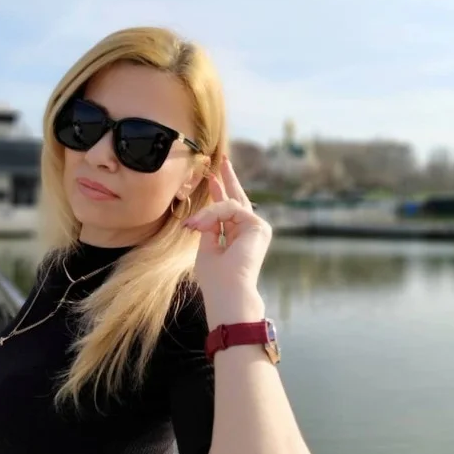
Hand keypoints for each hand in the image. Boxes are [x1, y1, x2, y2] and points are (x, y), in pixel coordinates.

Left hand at [183, 156, 270, 323]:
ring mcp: (256, 228)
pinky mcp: (259, 227)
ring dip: (207, 214)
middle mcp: (249, 232)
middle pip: (239, 199)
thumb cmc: (215, 279)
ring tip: (193, 227)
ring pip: (228, 205)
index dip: (219, 195)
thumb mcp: (207, 247)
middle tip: (223, 161)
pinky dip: (214, 215)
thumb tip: (207, 212)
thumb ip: (210, 228)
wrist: (228, 293)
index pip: (228, 211)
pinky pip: (231, 209)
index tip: (212, 179)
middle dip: (229, 180)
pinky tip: (201, 226)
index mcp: (236, 238)